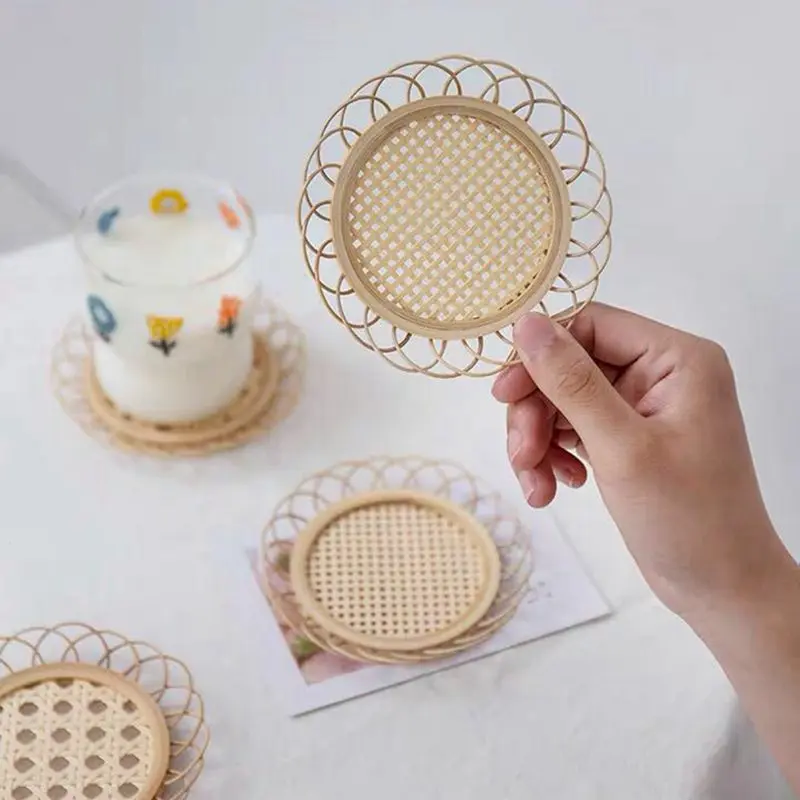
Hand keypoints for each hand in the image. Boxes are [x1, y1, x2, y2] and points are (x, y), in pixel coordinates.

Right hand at [493, 304, 795, 614]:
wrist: (720, 588)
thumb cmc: (688, 519)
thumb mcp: (622, 447)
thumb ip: (571, 382)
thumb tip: (526, 322)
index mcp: (677, 358)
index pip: (590, 325)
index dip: (540, 354)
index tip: (504, 394)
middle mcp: (660, 373)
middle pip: (570, 365)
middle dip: (537, 411)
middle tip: (521, 454)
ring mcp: (642, 407)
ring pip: (563, 399)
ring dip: (539, 439)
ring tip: (537, 483)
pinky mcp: (627, 437)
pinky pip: (573, 428)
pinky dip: (554, 455)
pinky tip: (557, 487)